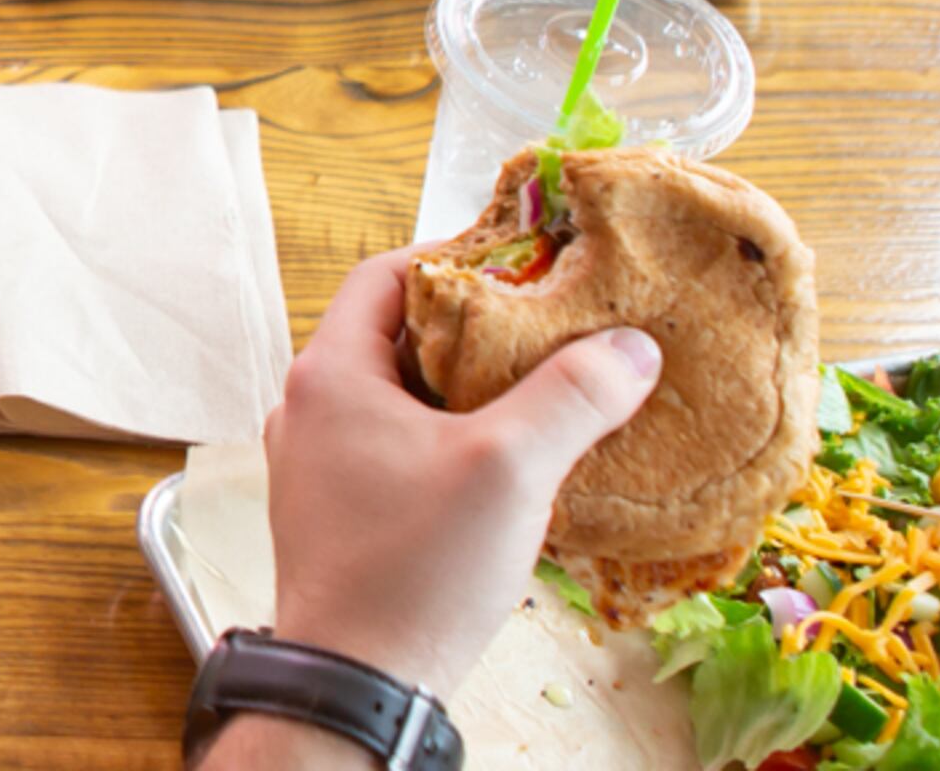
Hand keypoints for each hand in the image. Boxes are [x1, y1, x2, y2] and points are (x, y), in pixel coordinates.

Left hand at [262, 250, 660, 701]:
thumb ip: (573, 397)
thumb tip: (630, 347)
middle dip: (473, 330)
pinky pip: (395, 450)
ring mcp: (317, 464)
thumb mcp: (511, 469)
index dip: (456, 259)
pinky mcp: (337, 513)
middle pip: (395, 335)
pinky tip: (507, 467)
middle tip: (547, 332)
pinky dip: (448, 442)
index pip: (387, 275)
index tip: (526, 266)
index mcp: (330, 375)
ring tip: (540, 397)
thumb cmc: (415, 570)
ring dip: (464, 392)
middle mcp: (309, 409)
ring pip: (398, 398)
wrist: (357, 681)